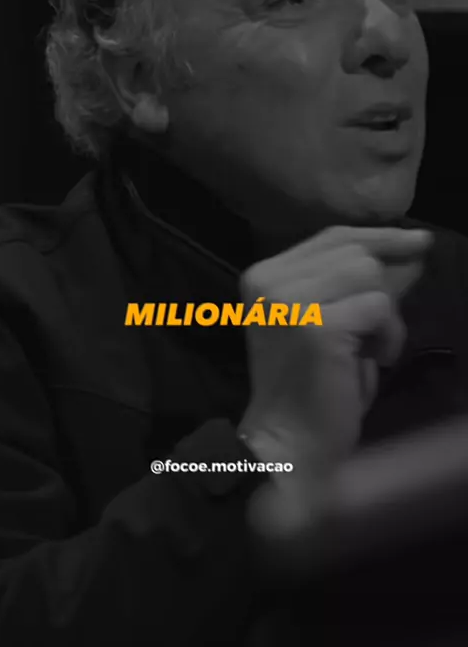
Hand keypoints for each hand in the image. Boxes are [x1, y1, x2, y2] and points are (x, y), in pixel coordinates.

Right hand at [238, 226, 431, 533]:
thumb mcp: (332, 318)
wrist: (289, 445)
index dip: (380, 237)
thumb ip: (360, 283)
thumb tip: (412, 248)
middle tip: (381, 329)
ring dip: (386, 313)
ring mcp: (289, 301)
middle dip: (384, 284)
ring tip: (373, 348)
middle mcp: (269, 280)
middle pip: (354, 250)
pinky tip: (376, 360)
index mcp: (264, 275)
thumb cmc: (312, 386)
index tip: (418, 242)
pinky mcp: (317, 325)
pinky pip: (379, 306)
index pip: (332, 236)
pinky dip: (390, 334)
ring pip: (368, 272)